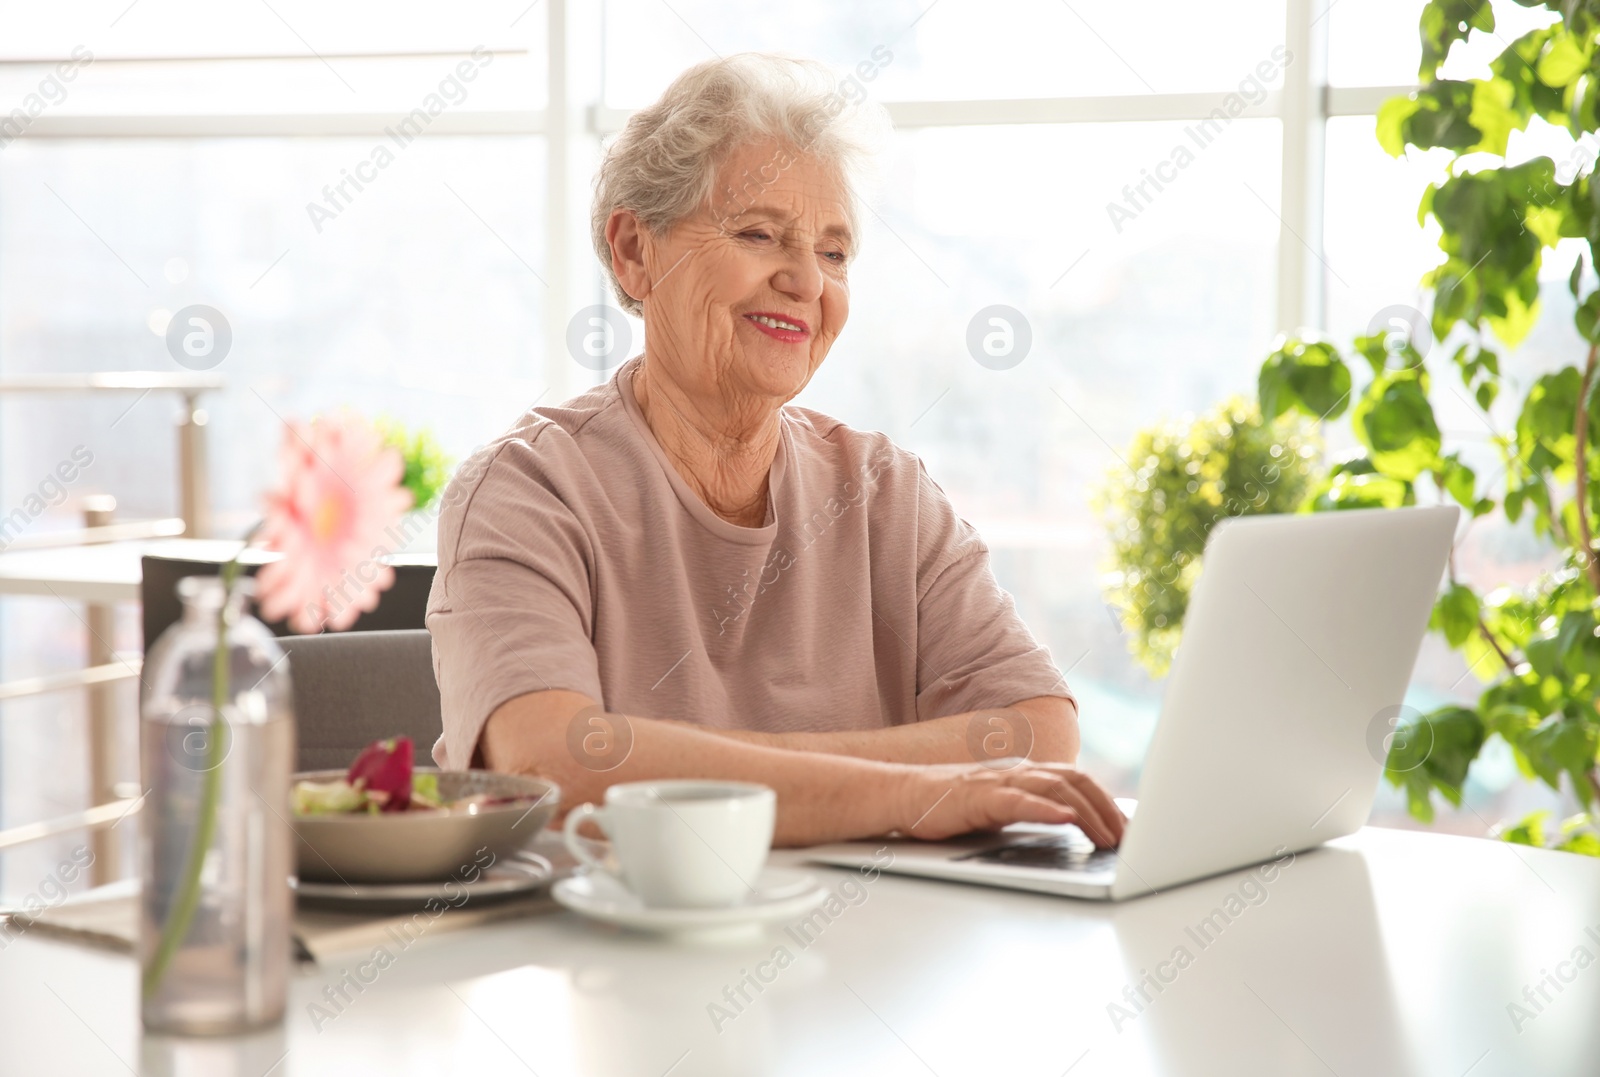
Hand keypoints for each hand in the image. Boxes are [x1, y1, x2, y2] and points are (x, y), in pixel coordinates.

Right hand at [892, 762, 1126, 846]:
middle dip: (1106, 809)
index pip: (1076, 780)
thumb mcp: (1000, 810)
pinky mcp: (978, 797)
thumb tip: (1069, 827)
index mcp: (1024, 774)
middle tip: (1126, 838)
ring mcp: (998, 781)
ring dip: (1086, 813)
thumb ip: (1030, 811)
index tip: (1127, 827)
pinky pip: (1018, 801)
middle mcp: (1017, 772)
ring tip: (1107, 836)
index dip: (1105, 801)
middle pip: (1075, 781)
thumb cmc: (949, 806)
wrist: (902, 796)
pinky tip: (1066, 821)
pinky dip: (1045, 810)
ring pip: (1054, 789)